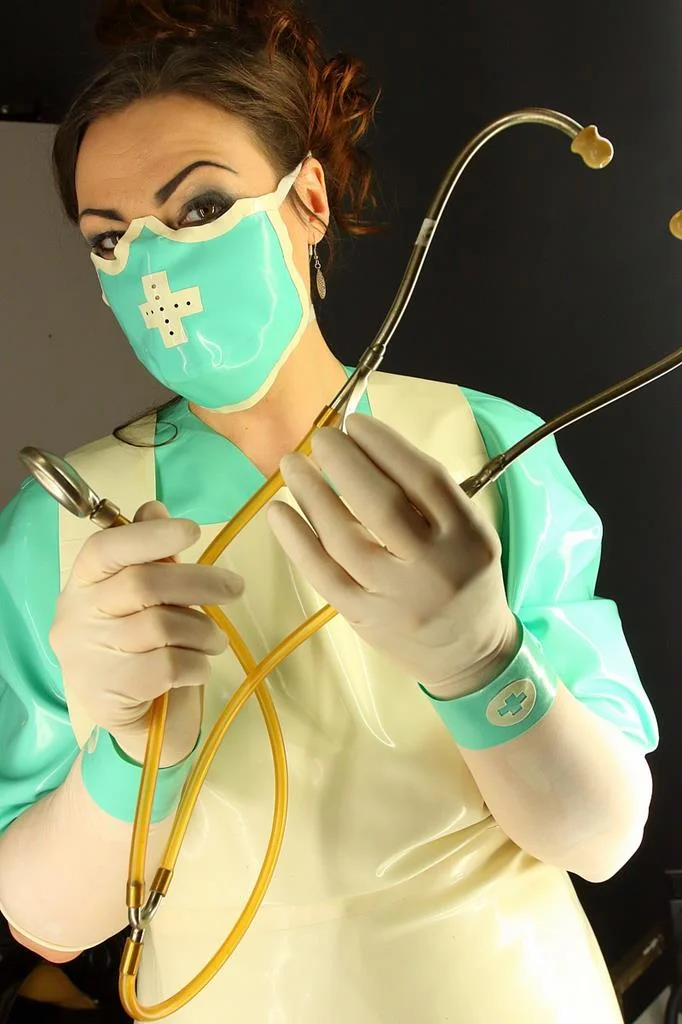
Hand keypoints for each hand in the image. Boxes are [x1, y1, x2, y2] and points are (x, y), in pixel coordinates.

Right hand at [50, 501, 243, 764]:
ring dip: (203, 630)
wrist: (136, 725)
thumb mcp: (144, 600)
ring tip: (214, 640)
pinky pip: (170, 666)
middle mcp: (76, 618)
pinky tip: (199, 666)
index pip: (105, 549)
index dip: (150, 536)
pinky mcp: (111, 693)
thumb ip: (149, 556)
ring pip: (162, 626)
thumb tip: (157, 508)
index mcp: (82, 584)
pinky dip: (197, 663)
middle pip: (143, 585)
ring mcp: (89, 658)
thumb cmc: (143, 649)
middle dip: (200, 582)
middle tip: (236, 588)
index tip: (192, 529)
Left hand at [267, 414, 517, 698]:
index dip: (385, 445)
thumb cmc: (464, 577)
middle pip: (381, 506)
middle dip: (344, 463)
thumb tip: (365, 447)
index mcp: (468, 537)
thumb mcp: (469, 532)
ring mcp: (395, 598)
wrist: (468, 655)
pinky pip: (322, 574)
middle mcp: (433, 568)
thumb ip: (428, 498)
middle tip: (322, 438)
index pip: (424, 480)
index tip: (356, 423)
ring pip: (344, 539)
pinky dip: (296, 540)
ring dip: (311, 495)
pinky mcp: (363, 618)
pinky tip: (279, 511)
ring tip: (292, 464)